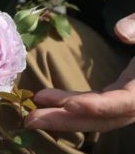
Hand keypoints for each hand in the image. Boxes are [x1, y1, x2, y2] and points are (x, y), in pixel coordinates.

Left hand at [25, 14, 134, 132]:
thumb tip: (120, 32)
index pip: (122, 103)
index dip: (96, 106)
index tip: (68, 104)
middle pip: (103, 119)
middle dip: (66, 121)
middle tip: (29, 120)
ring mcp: (131, 100)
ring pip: (96, 117)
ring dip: (62, 117)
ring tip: (30, 114)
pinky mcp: (122, 94)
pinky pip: (95, 106)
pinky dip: (70, 105)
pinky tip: (45, 99)